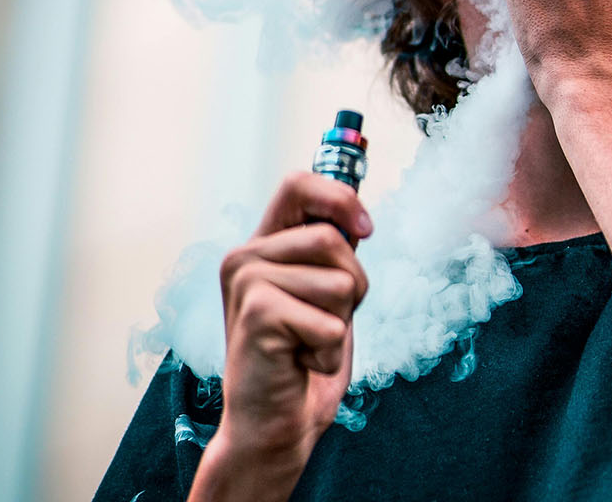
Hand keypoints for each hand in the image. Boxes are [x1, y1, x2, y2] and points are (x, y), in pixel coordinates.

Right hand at [193, 172, 371, 497]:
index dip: (340, 196)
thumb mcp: (325, 295)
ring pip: (340, 281)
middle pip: (333, 238)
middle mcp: (245, 257)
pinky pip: (332, 322)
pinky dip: (329, 351)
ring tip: (308, 344)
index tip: (366, 228)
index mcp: (261, 247)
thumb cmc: (303, 362)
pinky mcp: (256, 312)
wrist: (274, 427)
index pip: (298, 184)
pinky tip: (300, 364)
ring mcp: (246, 282)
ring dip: (341, 323)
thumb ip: (332, 254)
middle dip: (352, 285)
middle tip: (324, 323)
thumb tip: (358, 215)